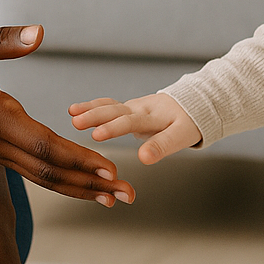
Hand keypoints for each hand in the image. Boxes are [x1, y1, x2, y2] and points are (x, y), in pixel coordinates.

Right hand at [0, 25, 134, 205]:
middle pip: (50, 172)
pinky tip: (84, 186)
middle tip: (131, 195)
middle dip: (92, 184)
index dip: (78, 158)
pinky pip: (35, 174)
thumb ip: (1, 41)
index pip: (42, 145)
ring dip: (82, 188)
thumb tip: (40, 33)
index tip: (110, 169)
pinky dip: (63, 181)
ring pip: (44, 179)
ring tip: (118, 198)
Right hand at [68, 92, 202, 163]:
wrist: (191, 105)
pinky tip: (75, 111)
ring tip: (72, 114)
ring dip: (90, 110)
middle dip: (95, 117)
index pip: (130, 122)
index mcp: (153, 117)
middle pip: (115, 111)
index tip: (96, 136)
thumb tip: (143, 158)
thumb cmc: (187, 123)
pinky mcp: (128, 108)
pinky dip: (92, 107)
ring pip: (109, 106)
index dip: (113, 128)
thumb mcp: (181, 137)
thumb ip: (161, 146)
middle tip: (76, 122)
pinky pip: (108, 106)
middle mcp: (140, 109)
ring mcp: (132, 107)